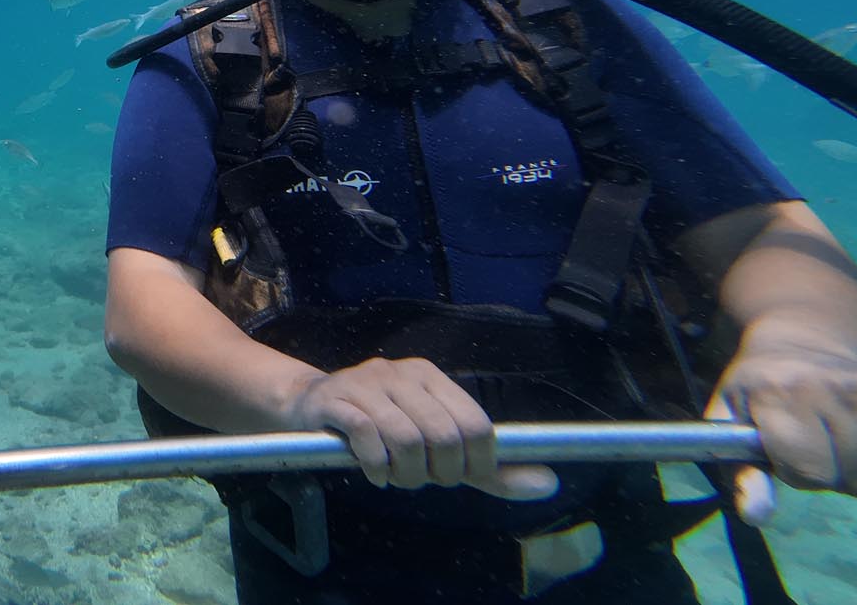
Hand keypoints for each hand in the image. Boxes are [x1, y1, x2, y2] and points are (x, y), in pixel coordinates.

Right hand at [285, 357, 557, 499]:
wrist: (308, 406)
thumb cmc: (382, 428)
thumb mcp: (438, 445)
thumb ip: (488, 469)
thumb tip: (548, 485)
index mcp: (431, 377)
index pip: (475, 424)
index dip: (475, 463)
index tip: (459, 477)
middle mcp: (402, 372)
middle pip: (442, 435)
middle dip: (437, 472)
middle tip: (422, 479)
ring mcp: (367, 384)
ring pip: (406, 439)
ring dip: (406, 474)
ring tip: (397, 478)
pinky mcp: (337, 400)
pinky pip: (367, 437)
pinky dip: (377, 466)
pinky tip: (375, 473)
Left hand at [706, 348, 856, 525]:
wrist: (804, 344)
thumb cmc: (764, 396)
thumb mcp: (732, 423)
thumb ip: (743, 473)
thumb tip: (758, 516)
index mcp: (783, 393)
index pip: (811, 470)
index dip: (801, 474)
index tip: (792, 451)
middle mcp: (839, 387)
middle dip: (843, 479)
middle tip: (828, 451)